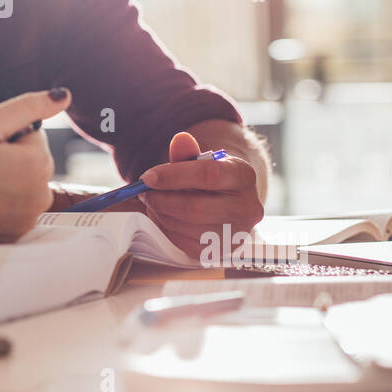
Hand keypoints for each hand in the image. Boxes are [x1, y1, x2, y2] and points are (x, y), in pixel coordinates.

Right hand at [0, 88, 71, 242]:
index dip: (3, 135)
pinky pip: (15, 205)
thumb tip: (64, 95)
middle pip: (31, 160)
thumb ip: (28, 106)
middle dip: (8, 157)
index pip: (33, 134)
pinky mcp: (14, 235)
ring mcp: (28, 220)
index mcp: (38, 166)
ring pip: (23, 183)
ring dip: (4, 178)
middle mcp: (41, 197)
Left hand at [136, 131, 263, 257]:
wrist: (230, 204)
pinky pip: (184, 241)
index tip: (147, 177)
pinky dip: (166, 228)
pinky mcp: (221, 251)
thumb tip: (179, 140)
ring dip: (161, 214)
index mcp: (244, 176)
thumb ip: (189, 152)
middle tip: (144, 192)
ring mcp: (236, 233)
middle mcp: (247, 207)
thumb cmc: (212, 179)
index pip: (208, 175)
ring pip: (187, 226)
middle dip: (162, 199)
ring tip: (152, 202)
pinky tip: (162, 215)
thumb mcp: (203, 161)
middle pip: (195, 207)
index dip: (174, 176)